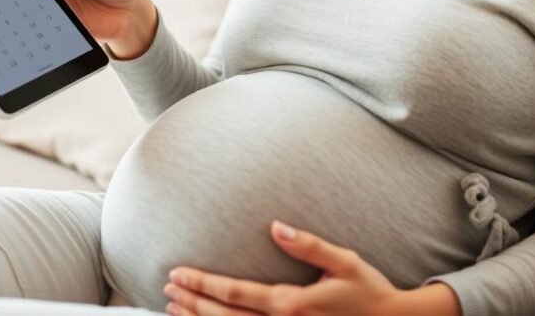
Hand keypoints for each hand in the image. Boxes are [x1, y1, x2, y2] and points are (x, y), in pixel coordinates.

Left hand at [163, 221, 402, 315]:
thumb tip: (276, 226)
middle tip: (166, 288)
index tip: (177, 273)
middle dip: (192, 303)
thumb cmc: (369, 290)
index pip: (235, 293)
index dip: (202, 284)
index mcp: (293, 304)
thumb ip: (308, 244)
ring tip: (173, 308)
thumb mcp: (344, 261)